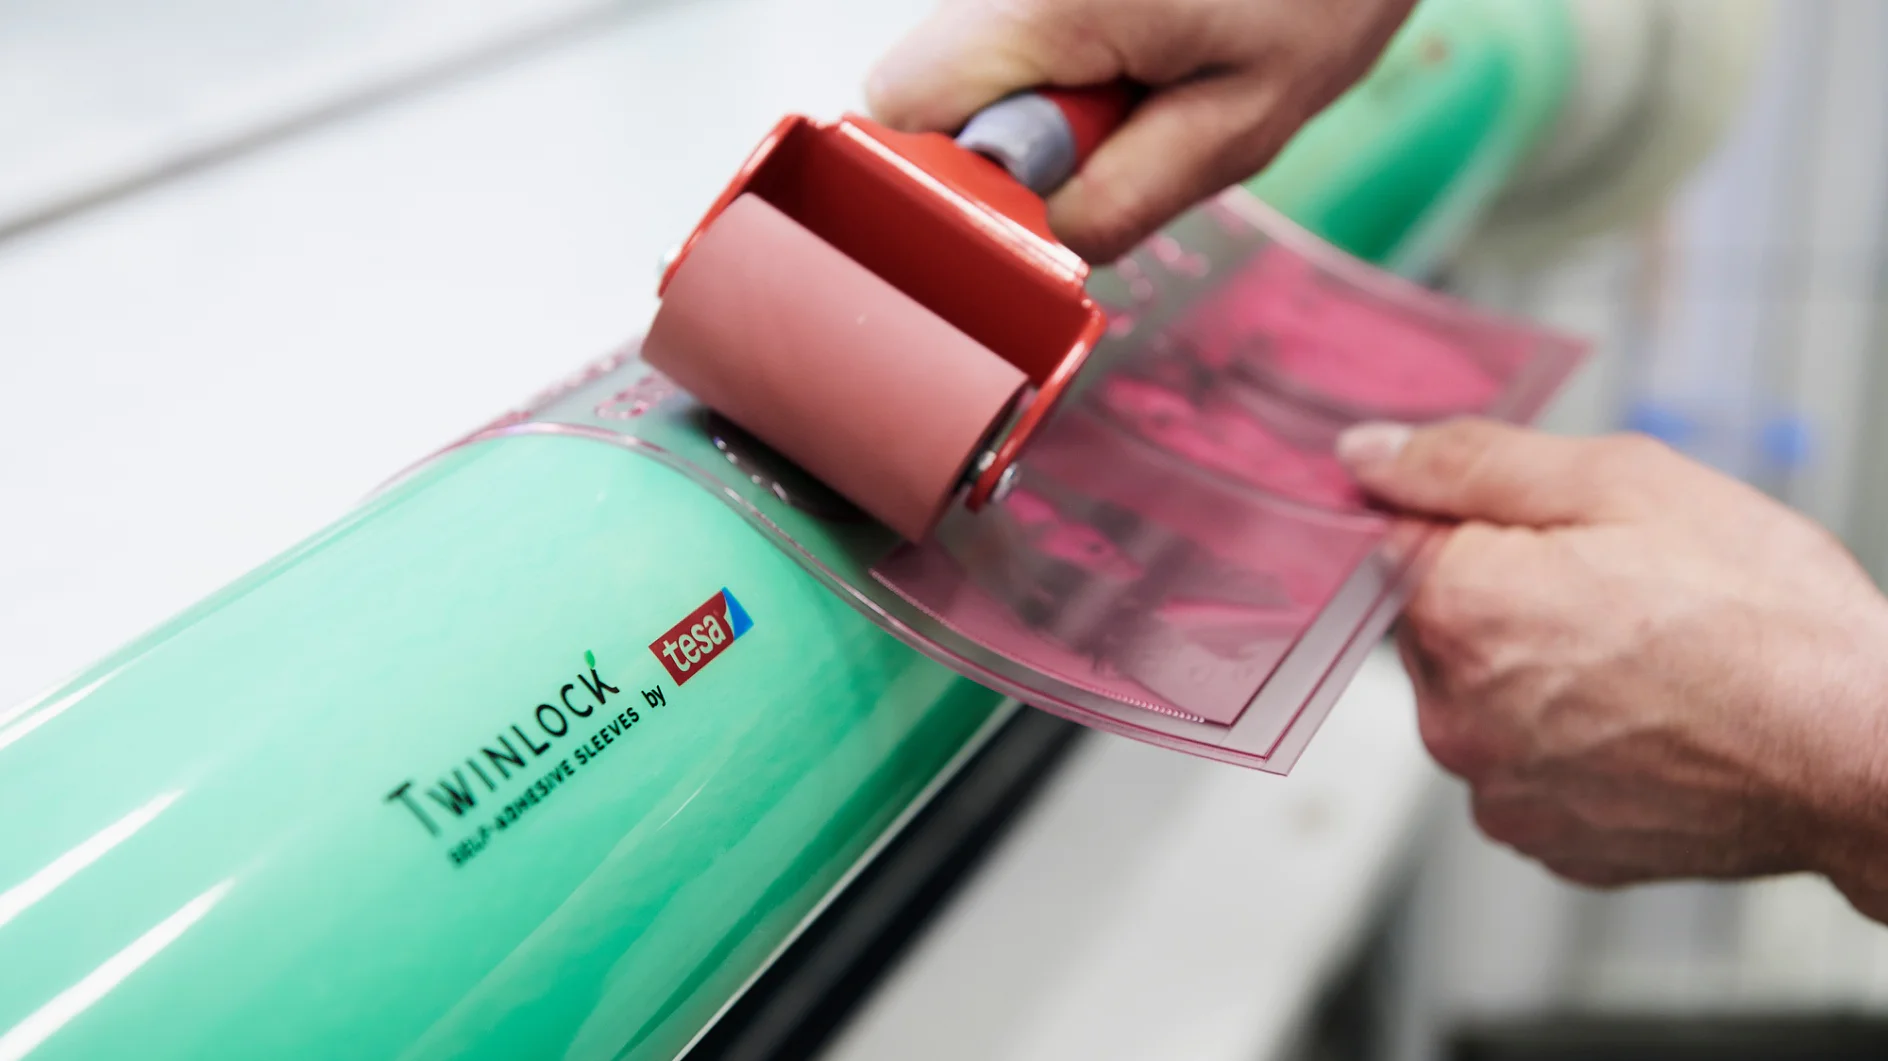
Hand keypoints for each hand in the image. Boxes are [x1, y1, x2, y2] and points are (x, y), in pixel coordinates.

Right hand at [866, 0, 1417, 261]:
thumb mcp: (1238, 129)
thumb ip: (1116, 202)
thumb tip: (1027, 245)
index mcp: (1050, 2)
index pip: (902, 108)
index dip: (957, 170)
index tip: (1044, 179)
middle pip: (923, 82)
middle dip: (1003, 133)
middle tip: (1115, 120)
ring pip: (967, 55)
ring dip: (1037, 90)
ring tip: (1145, 67)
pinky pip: (1006, 26)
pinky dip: (1059, 49)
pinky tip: (1138, 34)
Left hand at [1336, 418, 1887, 920]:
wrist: (1860, 750)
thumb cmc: (1764, 617)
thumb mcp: (1620, 481)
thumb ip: (1470, 463)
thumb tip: (1367, 456)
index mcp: (1455, 608)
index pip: (1394, 540)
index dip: (1471, 524)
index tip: (1539, 533)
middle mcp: (1452, 711)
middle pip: (1436, 625)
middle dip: (1504, 597)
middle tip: (1615, 592)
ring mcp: (1496, 786)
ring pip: (1480, 698)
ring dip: (1535, 673)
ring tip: (1642, 661)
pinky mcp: (1542, 838)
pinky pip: (1524, 767)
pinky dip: (1567, 741)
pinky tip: (1643, 720)